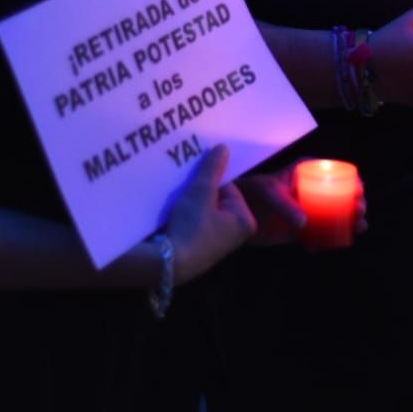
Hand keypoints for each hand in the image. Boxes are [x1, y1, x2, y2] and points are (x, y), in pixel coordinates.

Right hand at [166, 145, 256, 284]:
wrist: (167, 264)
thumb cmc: (192, 226)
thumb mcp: (201, 191)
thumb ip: (212, 168)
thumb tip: (224, 148)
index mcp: (245, 221)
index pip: (228, 188)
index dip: (209, 180)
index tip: (193, 178)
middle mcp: (236, 235)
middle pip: (216, 201)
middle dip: (199, 193)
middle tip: (183, 186)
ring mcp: (217, 245)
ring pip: (203, 213)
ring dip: (189, 205)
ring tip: (174, 198)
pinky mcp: (199, 252)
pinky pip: (193, 226)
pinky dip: (184, 219)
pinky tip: (170, 214)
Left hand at [236, 163, 368, 245]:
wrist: (232, 213)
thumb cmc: (251, 192)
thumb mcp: (270, 193)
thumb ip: (286, 205)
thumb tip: (305, 223)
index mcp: (304, 174)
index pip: (333, 172)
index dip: (350, 179)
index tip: (360, 189)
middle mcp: (308, 191)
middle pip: (339, 196)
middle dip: (355, 203)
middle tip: (361, 212)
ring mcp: (304, 211)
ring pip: (332, 216)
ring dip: (348, 223)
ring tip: (359, 229)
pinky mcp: (297, 230)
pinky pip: (316, 236)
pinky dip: (323, 242)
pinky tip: (327, 246)